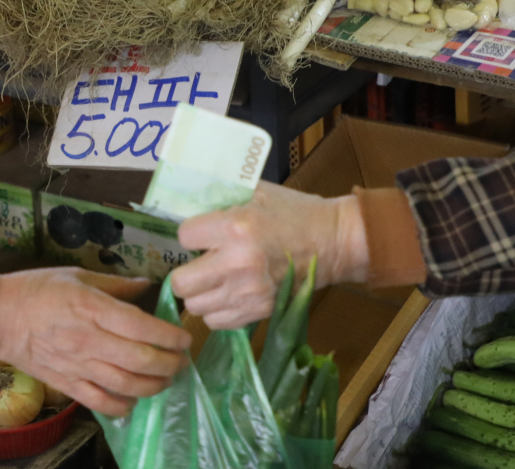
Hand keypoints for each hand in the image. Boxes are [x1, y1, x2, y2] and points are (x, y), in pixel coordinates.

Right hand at [0, 268, 191, 416]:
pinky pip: (102, 403)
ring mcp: (78, 366)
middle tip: (182, 360)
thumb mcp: (77, 275)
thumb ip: (116, 284)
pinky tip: (134, 399)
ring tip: (165, 378)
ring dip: (154, 385)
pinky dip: (124, 406)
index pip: (142, 327)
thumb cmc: (36, 290)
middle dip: (170, 363)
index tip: (184, 337)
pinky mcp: (67, 384)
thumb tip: (148, 285)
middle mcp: (89, 340)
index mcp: (92, 308)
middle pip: (141, 360)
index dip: (170, 336)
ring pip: (127, 385)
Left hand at [170, 182, 368, 330]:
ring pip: (195, 307)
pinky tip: (227, 294)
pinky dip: (216, 310)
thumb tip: (183, 206)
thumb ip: (219, 200)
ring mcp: (249, 292)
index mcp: (234, 228)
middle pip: (181, 283)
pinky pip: (216, 321)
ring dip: (200, 293)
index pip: (183, 238)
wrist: (333, 242)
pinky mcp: (260, 311)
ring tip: (213, 280)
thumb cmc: (292, 212)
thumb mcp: (255, 193)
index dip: (190, 235)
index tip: (202, 235)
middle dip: (184, 272)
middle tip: (197, 264)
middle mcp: (238, 263)